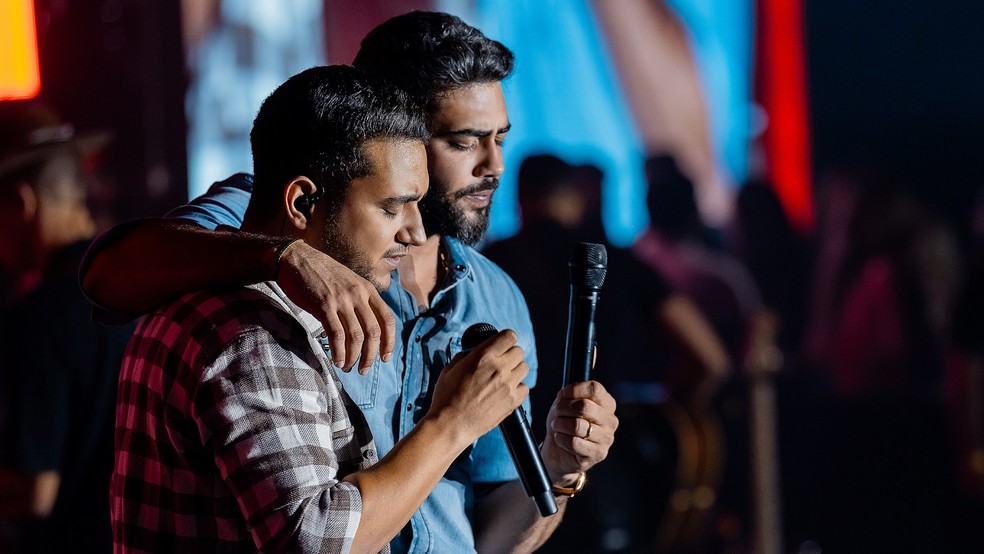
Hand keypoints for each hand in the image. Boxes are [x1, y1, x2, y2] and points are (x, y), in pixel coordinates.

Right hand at [277, 240, 395, 372]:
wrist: (295, 258)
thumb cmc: (320, 273)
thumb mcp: (348, 282)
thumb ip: (358, 301)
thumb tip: (363, 329)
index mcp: (367, 289)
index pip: (388, 319)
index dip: (389, 341)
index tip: (385, 357)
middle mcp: (358, 294)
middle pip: (374, 332)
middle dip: (371, 356)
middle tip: (364, 370)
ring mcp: (342, 300)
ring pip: (356, 337)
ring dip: (354, 357)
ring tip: (347, 368)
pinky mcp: (324, 306)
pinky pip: (336, 335)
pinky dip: (338, 352)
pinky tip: (335, 360)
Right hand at [429, 329, 528, 440]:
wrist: (451, 425)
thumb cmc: (446, 398)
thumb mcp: (449, 370)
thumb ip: (464, 356)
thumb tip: (471, 352)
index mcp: (483, 356)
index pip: (509, 336)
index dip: (506, 338)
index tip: (503, 343)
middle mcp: (499, 368)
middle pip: (519, 351)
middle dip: (510, 354)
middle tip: (501, 362)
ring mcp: (508, 385)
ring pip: (524, 368)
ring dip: (515, 370)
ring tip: (504, 377)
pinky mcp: (513, 401)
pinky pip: (525, 388)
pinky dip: (518, 388)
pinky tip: (506, 392)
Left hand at [541, 381, 617, 483]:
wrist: (560, 451)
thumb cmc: (565, 424)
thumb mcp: (565, 404)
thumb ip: (569, 395)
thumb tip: (566, 393)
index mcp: (607, 404)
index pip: (594, 389)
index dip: (574, 390)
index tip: (561, 395)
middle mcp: (611, 420)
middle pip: (584, 406)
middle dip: (563, 408)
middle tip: (556, 413)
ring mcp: (607, 438)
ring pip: (577, 426)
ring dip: (560, 425)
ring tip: (556, 426)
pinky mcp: (598, 453)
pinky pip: (574, 443)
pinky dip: (561, 439)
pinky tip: (559, 438)